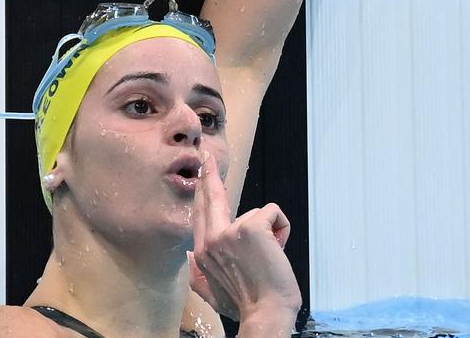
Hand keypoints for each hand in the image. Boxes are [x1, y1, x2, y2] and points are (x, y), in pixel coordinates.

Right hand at [187, 154, 300, 324]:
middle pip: (212, 197)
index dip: (202, 190)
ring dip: (269, 231)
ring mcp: (230, 231)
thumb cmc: (244, 305)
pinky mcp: (251, 227)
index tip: (201, 171)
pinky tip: (279, 247)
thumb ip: (196, 274)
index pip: (201, 212)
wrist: (266, 313)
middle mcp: (211, 239)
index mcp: (201, 252)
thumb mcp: (210, 292)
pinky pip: (273, 213)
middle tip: (209, 156)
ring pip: (255, 213)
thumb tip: (187, 259)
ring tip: (270, 256)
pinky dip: (282, 228)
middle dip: (210, 174)